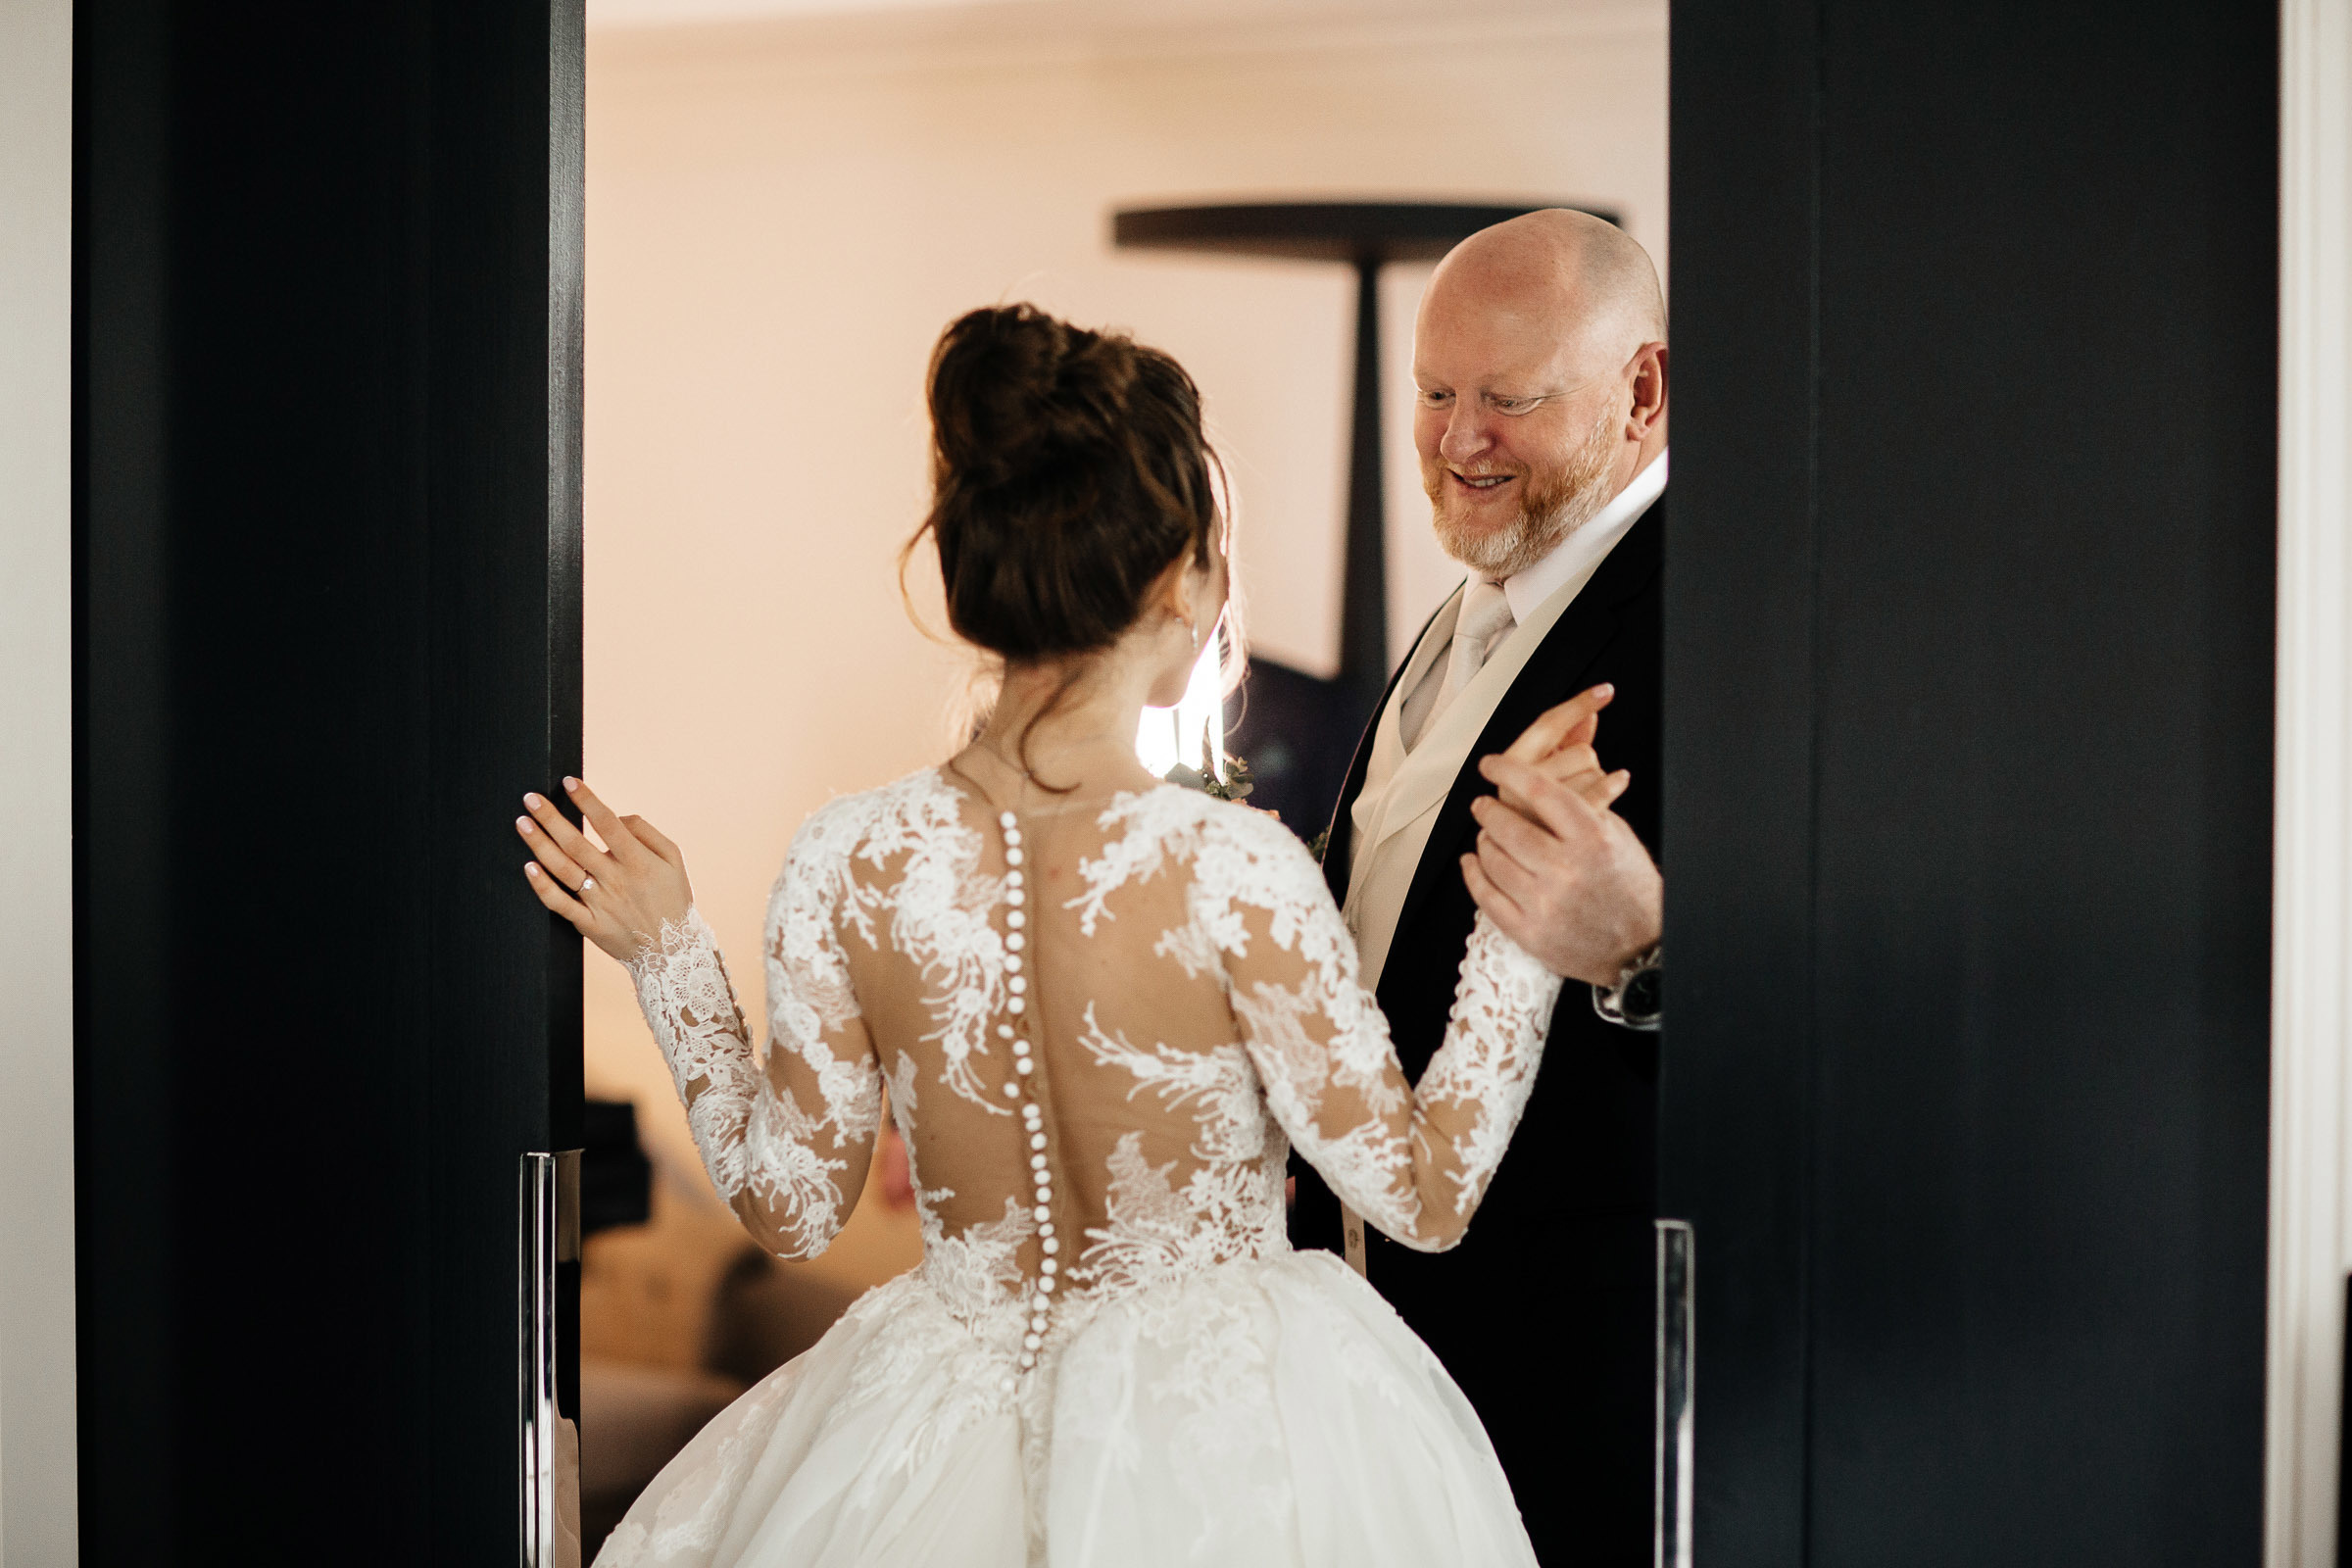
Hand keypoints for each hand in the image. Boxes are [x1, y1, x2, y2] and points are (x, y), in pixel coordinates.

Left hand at [516, 777, 695, 963]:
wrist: (672, 951)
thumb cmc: (672, 899)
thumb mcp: (674, 861)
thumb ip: (647, 833)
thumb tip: (617, 816)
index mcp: (638, 862)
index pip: (608, 824)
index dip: (587, 800)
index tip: (569, 782)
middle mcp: (616, 880)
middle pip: (577, 844)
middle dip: (551, 818)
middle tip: (530, 798)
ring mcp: (600, 904)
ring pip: (563, 870)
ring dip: (540, 844)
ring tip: (522, 823)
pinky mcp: (589, 925)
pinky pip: (561, 904)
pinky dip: (543, 887)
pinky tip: (529, 867)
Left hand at [1459, 750, 1661, 987]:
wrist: (1641, 948)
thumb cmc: (1631, 888)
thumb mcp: (1618, 836)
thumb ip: (1582, 806)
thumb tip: (1542, 780)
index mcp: (1591, 838)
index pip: (1538, 790)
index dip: (1507, 771)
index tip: (1491, 764)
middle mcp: (1566, 869)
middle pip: (1506, 825)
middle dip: (1487, 809)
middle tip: (1482, 804)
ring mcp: (1545, 904)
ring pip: (1492, 859)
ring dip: (1483, 840)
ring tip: (1485, 834)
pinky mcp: (1530, 933)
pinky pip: (1486, 896)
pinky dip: (1474, 875)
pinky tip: (1473, 863)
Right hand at [1498, 685, 1630, 816]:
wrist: (1525, 870)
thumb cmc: (1533, 821)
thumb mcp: (1542, 776)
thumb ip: (1564, 742)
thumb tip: (1587, 715)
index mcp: (1509, 767)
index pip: (1548, 725)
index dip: (1580, 704)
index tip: (1605, 691)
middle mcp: (1519, 785)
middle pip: (1578, 750)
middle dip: (1582, 763)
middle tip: (1570, 783)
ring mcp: (1537, 808)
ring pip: (1591, 770)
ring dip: (1592, 781)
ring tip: (1578, 798)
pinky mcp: (1557, 827)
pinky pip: (1599, 790)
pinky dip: (1613, 784)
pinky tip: (1618, 781)